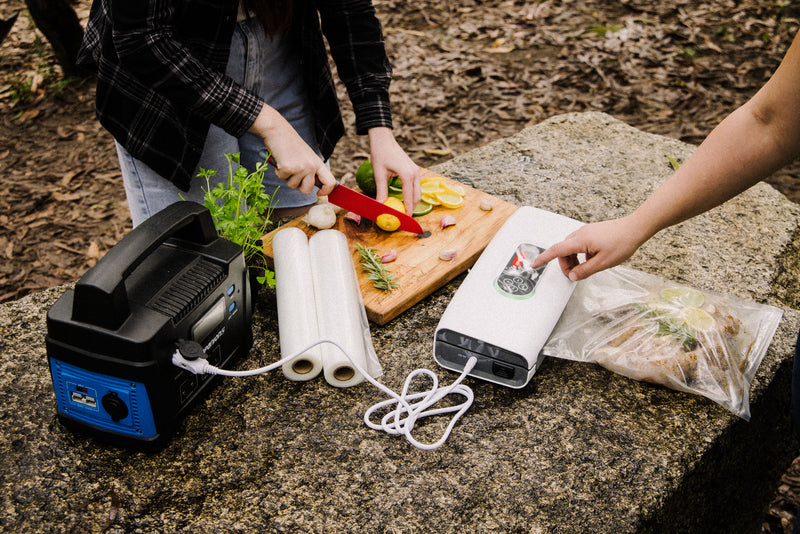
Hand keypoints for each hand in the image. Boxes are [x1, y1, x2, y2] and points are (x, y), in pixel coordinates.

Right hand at [249, 104, 335, 195]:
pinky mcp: (288, 168)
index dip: (326, 191)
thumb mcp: (306, 156)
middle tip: (293, 173)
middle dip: (298, 186)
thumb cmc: (290, 144)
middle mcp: (312, 166)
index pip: (330, 182)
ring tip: (286, 162)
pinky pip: (282, 178)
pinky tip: (280, 160)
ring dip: (286, 177)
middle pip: (307, 190)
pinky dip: (278, 171)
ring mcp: (301, 168)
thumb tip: (311, 186)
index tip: (319, 193)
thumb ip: (311, 170)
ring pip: (293, 186)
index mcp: (318, 163)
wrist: (278, 131)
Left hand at [368, 127, 420, 213]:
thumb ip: (381, 191)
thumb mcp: (379, 175)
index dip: (408, 210)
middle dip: (412, 208)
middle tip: (404, 219)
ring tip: (404, 211)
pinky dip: (411, 194)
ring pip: (417, 191)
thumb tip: (380, 206)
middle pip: (417, 196)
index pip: (409, 198)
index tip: (404, 220)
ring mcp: (416, 171)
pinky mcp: (414, 169)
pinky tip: (404, 200)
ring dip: (412, 202)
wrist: (384, 139)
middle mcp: (415, 173)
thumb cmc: (380, 154)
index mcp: (407, 175)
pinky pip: (415, 186)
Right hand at [531, 216, 647, 280]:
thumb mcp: (603, 263)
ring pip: (570, 247)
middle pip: (562, 250)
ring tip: (585, 267)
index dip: (544, 258)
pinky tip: (592, 259)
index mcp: (580, 240)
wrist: (635, 228)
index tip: (535, 264)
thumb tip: (572, 276)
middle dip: (565, 264)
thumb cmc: (622, 242)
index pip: (556, 250)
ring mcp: (585, 231)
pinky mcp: (591, 232)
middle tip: (574, 274)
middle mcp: (580, 233)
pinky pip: (578, 244)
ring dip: (573, 259)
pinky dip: (580, 254)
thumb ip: (585, 271)